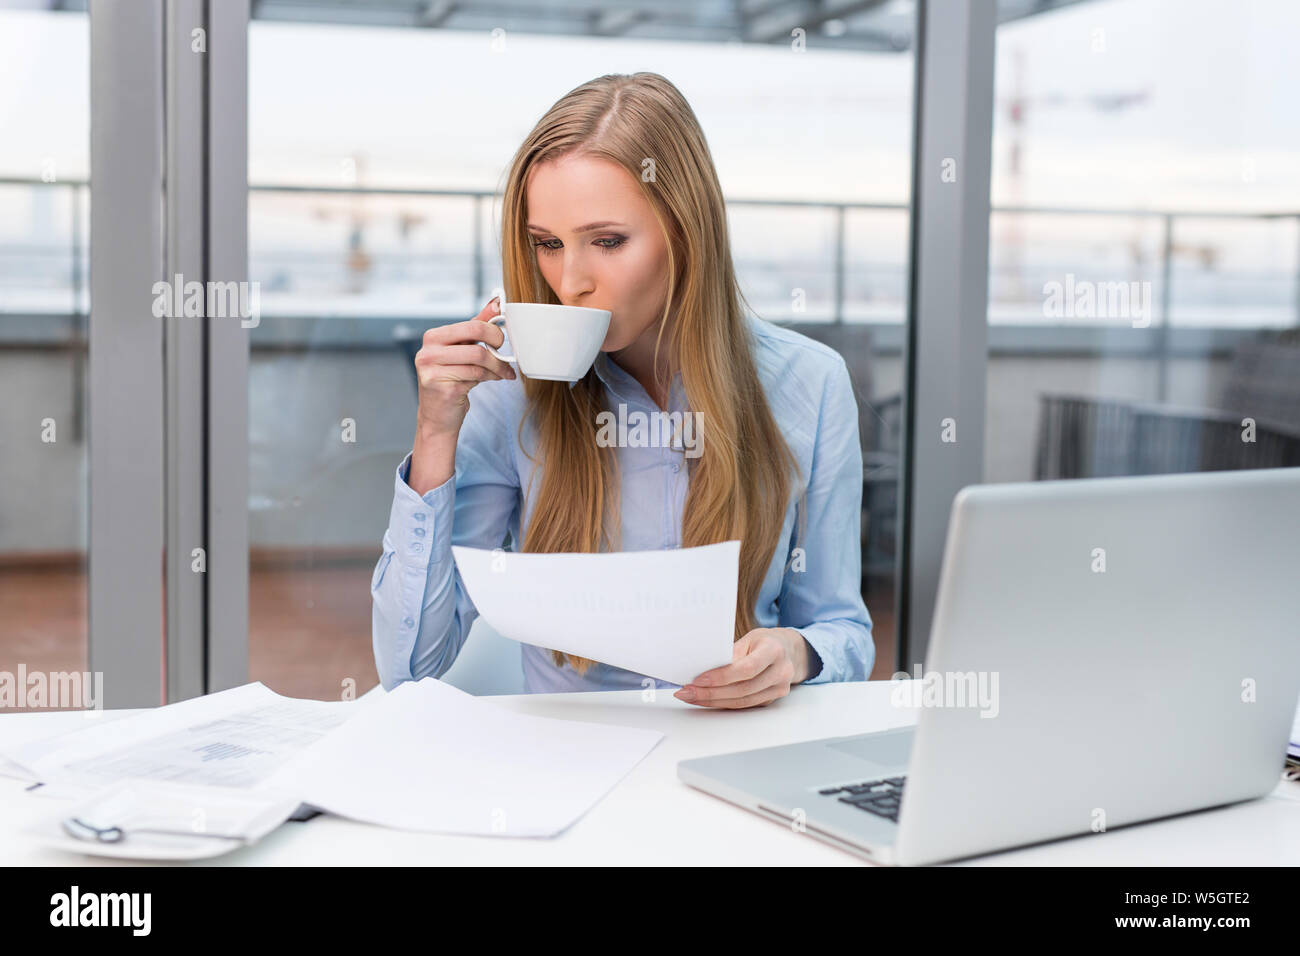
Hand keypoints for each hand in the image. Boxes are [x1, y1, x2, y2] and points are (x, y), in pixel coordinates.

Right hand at [414, 296, 516, 437]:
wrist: (438, 417)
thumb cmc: (451, 381)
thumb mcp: (461, 352)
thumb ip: (475, 328)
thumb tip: (495, 304)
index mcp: (433, 337)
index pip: (471, 324)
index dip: (493, 330)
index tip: (501, 338)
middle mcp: (428, 352)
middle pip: (475, 336)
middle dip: (496, 344)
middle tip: (505, 353)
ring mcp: (432, 370)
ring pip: (479, 358)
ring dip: (498, 366)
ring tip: (504, 372)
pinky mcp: (442, 387)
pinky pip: (477, 376)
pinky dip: (492, 377)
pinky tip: (495, 379)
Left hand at [673, 627, 810, 708]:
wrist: (788, 650)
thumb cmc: (764, 642)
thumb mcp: (749, 638)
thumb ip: (731, 653)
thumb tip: (704, 668)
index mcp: (774, 651)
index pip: (747, 668)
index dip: (722, 677)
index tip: (698, 680)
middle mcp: (781, 672)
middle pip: (742, 689)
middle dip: (711, 693)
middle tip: (687, 692)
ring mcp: (778, 689)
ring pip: (742, 701)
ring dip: (713, 701)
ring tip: (691, 697)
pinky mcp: (772, 700)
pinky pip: (744, 705)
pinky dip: (723, 703)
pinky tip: (707, 699)